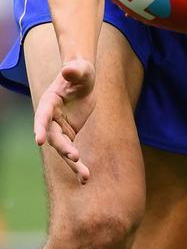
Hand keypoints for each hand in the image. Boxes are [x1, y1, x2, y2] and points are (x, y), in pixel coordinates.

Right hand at [34, 59, 96, 181]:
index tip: (38, 141)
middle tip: (76, 157)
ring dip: (73, 163)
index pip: (42, 116)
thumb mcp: (81, 70)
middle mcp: (50, 119)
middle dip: (64, 148)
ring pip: (63, 149)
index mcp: (49, 102)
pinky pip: (71, 152)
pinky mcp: (69, 134)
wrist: (82, 79)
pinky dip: (77, 165)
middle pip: (54, 137)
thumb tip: (69, 70)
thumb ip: (74, 71)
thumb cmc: (80, 72)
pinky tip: (85, 178)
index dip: (39, 127)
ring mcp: (59, 128)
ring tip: (85, 177)